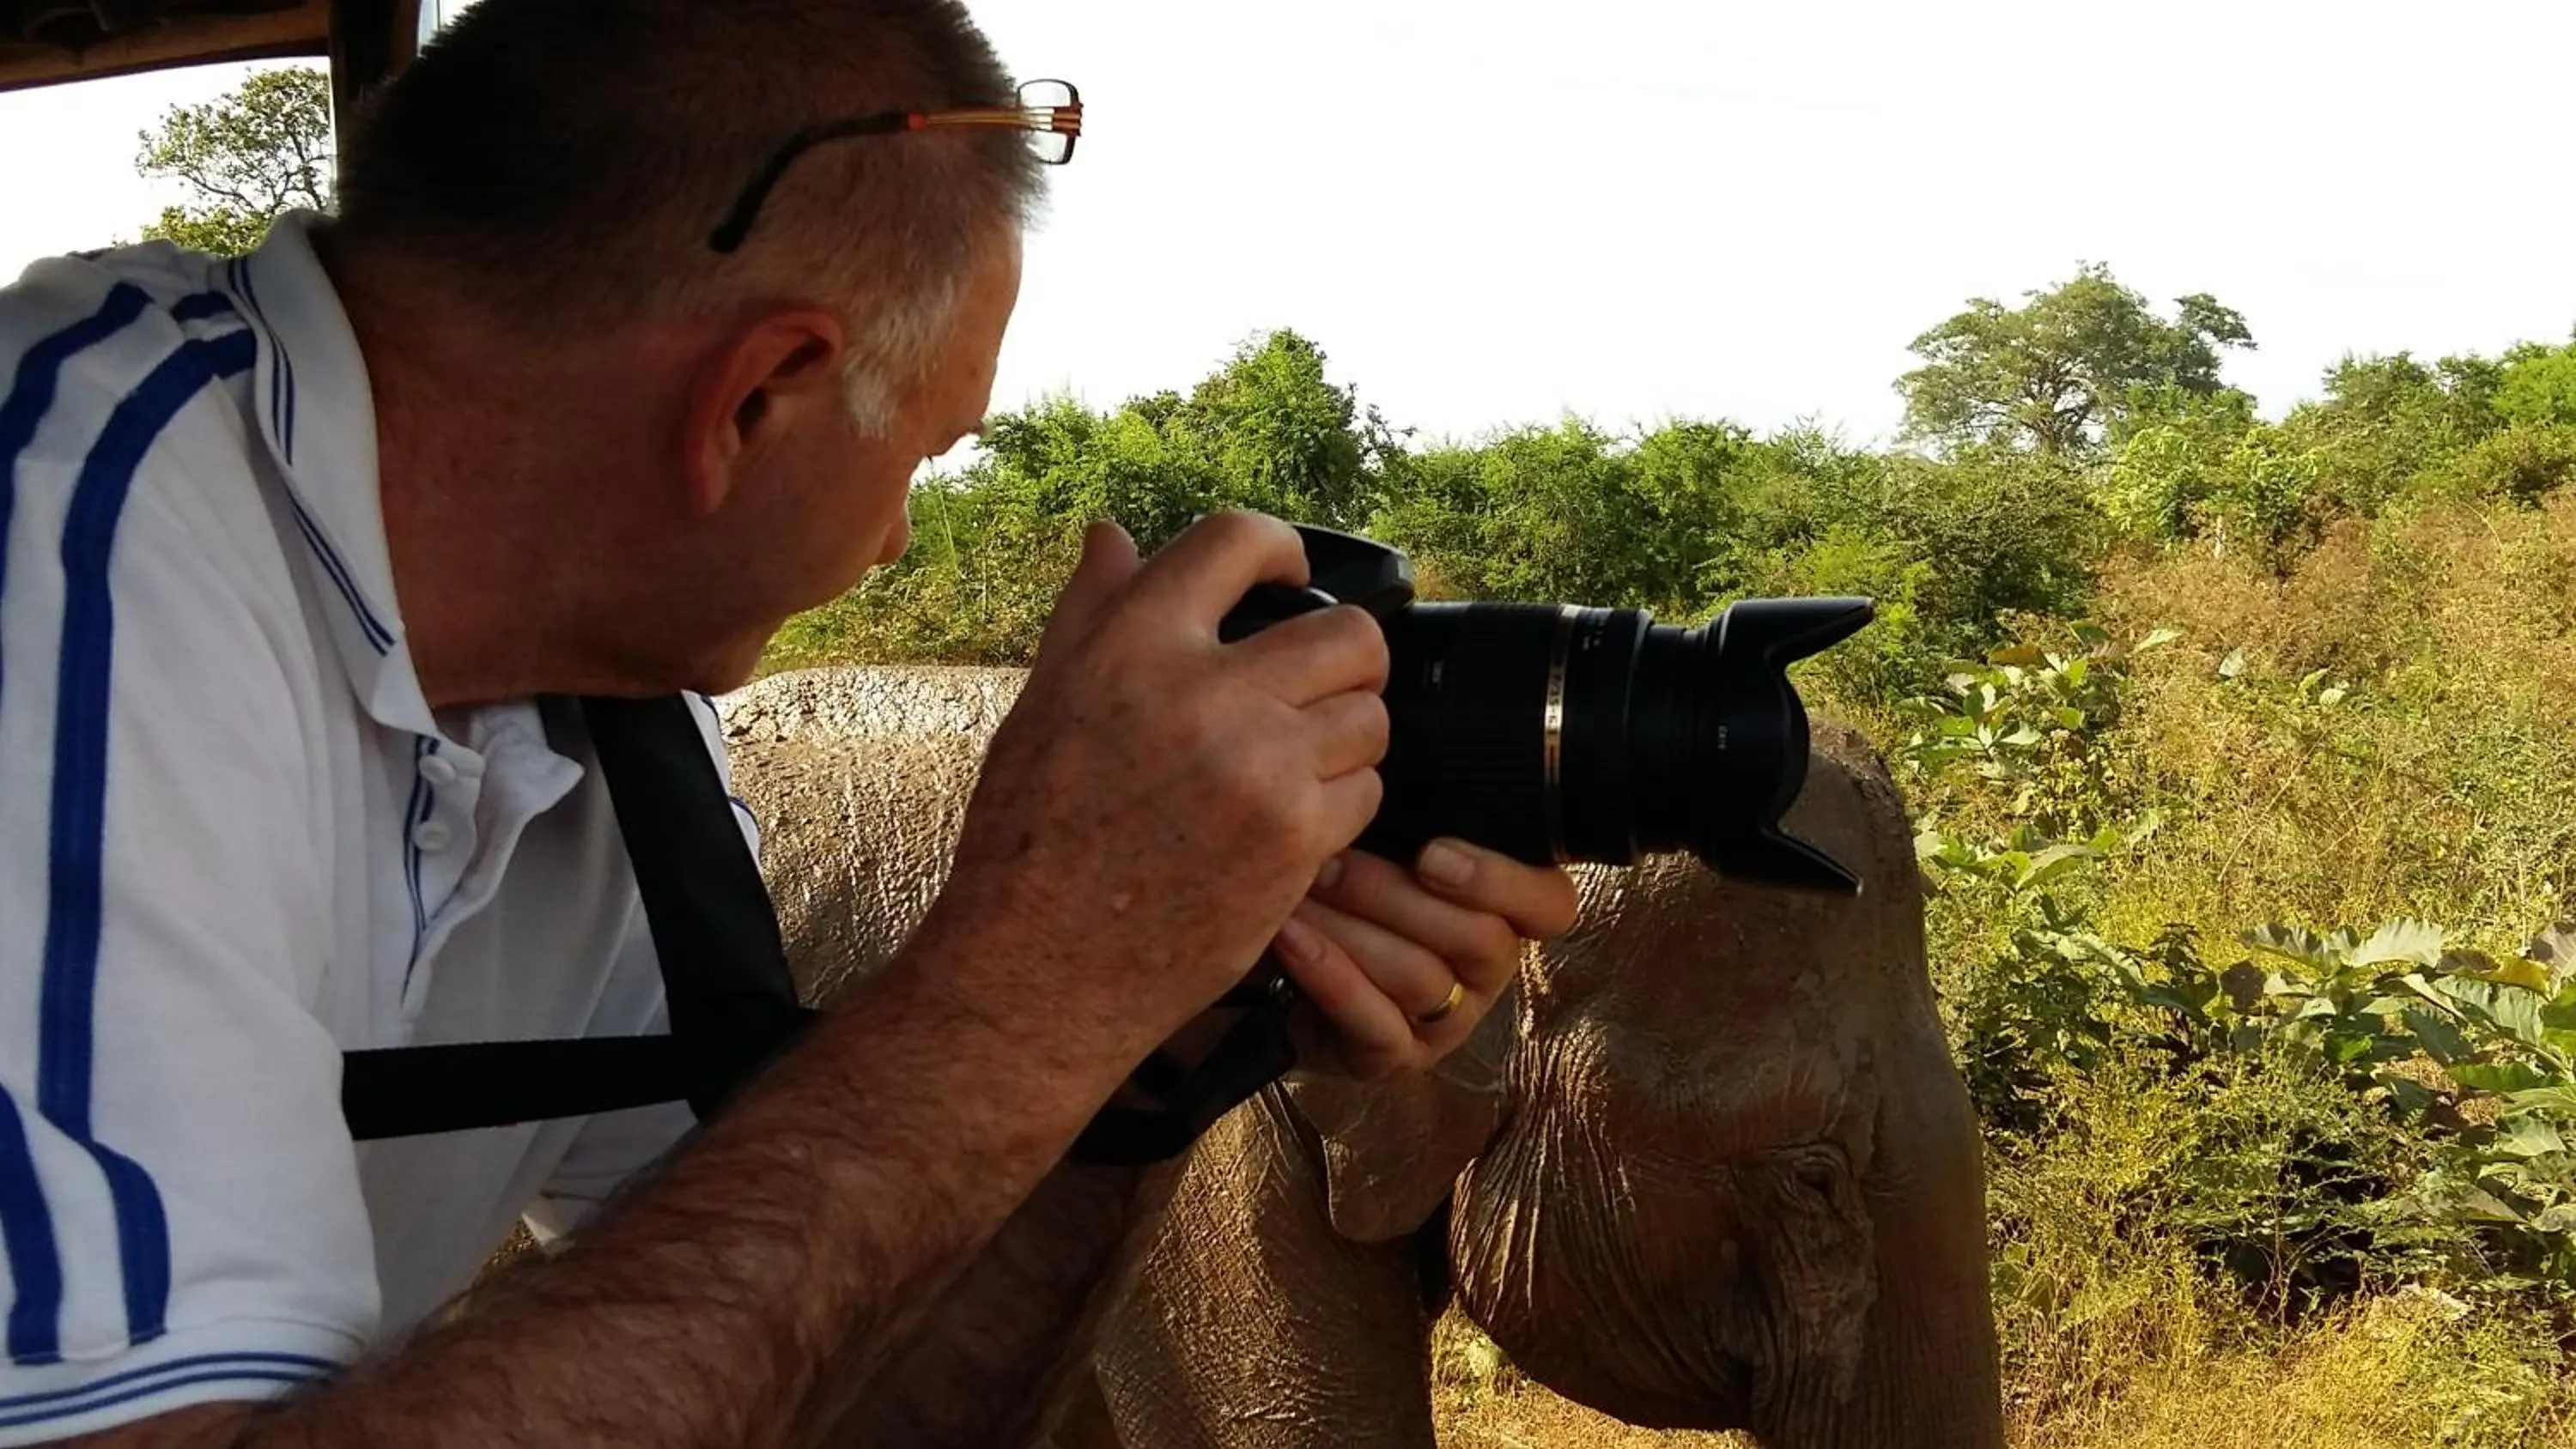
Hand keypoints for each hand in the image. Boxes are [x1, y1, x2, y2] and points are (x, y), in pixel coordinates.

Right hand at [930, 512, 1391, 1069]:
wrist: (1039, 968)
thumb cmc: (1028, 838)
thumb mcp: (1041, 705)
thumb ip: (1088, 612)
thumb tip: (1111, 533)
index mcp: (1131, 645)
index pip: (1237, 540)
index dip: (1280, 547)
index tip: (1289, 574)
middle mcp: (1201, 693)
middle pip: (1347, 633)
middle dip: (1346, 655)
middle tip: (1319, 685)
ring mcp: (1258, 767)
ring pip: (1369, 717)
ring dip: (1346, 737)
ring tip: (1298, 764)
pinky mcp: (1294, 839)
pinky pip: (1366, 793)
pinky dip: (1341, 806)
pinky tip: (1291, 824)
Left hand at [1275, 838, 1578, 1081]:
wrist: (1283, 959)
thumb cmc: (1349, 882)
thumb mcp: (1389, 837)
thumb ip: (1417, 808)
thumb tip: (1395, 748)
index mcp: (1506, 909)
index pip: (1550, 905)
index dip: (1502, 881)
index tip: (1432, 854)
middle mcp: (1488, 968)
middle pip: (1477, 938)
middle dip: (1394, 895)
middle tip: (1331, 861)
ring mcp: (1446, 1020)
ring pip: (1422, 977)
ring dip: (1354, 928)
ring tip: (1302, 891)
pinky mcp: (1396, 1057)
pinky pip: (1376, 1024)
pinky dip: (1330, 975)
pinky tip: (1291, 937)